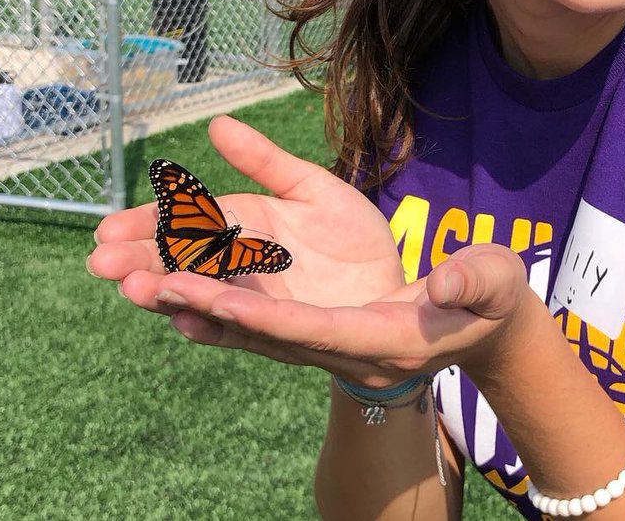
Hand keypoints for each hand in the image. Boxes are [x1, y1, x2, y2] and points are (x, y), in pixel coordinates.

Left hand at [88, 115, 531, 384]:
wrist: (477, 326)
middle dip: (198, 304)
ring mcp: (326, 340)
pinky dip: (213, 306)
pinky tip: (170, 293)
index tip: (198, 293)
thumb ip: (476, 279)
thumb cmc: (488, 299)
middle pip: (258, 329)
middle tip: (134, 280)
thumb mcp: (494, 282)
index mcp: (381, 338)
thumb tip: (449, 281)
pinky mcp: (317, 327)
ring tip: (130, 280)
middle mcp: (342, 346)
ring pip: (246, 324)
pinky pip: (255, 320)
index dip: (253, 313)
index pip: (308, 328)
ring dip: (190, 301)